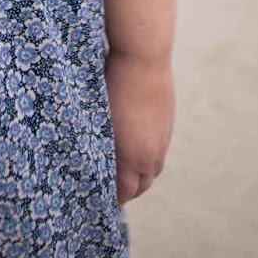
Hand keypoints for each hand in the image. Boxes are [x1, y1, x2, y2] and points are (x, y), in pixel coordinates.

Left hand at [103, 51, 174, 204]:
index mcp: (132, 157)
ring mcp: (162, 139)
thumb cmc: (111, 85)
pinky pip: (159, 151)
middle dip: (129, 191)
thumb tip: (90, 160)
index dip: (112, 198)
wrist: (142, 58)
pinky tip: (136, 147)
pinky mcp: (167, 124)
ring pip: (153, 169)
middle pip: (142, 185)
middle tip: (111, 189)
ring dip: (140, 174)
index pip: (125, 192)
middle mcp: (151, 153)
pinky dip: (148, 157)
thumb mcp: (98, 120)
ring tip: (124, 171)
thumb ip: (99, 146)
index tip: (98, 197)